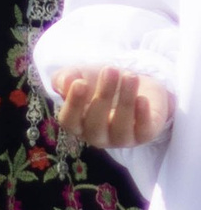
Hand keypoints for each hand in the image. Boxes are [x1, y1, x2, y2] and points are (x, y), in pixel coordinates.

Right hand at [55, 64, 173, 148]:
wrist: (136, 82)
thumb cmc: (103, 82)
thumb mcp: (81, 75)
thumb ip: (66, 78)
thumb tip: (66, 83)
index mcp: (78, 124)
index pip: (69, 121)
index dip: (74, 105)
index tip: (80, 83)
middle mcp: (97, 136)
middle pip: (95, 125)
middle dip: (103, 97)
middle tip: (110, 70)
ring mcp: (121, 138)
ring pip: (120, 128)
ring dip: (125, 101)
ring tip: (130, 76)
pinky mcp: (144, 134)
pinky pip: (143, 132)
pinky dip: (142, 116)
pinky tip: (142, 98)